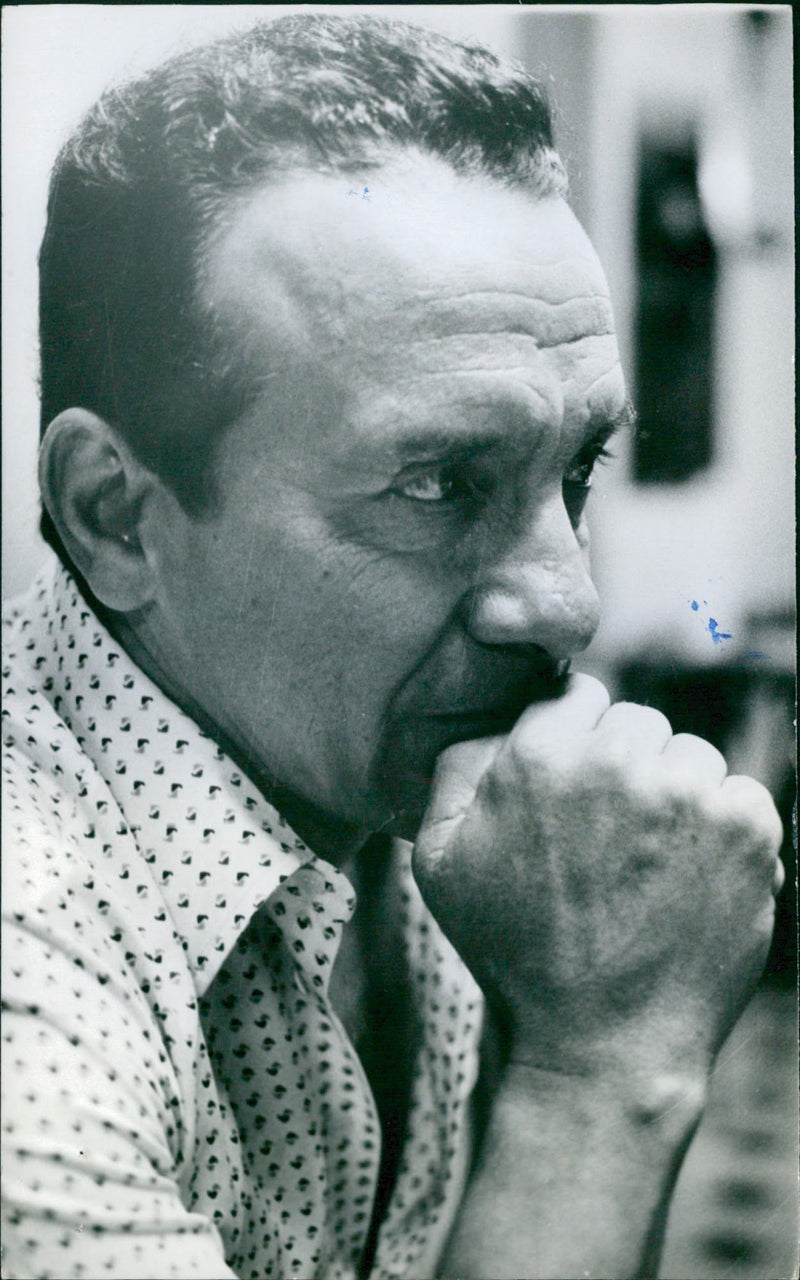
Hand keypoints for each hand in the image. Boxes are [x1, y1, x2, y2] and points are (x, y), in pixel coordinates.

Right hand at [412, 674, 783, 1078]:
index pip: (577, 695)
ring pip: (691, 756)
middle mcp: (619, 760)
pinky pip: (740, 794)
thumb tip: (498, 722)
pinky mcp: (747, 828)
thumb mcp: (443, 862)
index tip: (579, 790)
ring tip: (649, 867)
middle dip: (626, 766)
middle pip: (636, 722)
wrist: (603, 1045)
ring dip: (676, 796)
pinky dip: (722, 829)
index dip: (577, 741)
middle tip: (611, 839)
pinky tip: (689, 879)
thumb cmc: (514, 954)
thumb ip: (457, 770)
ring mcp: (690, 792)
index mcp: (542, 754)